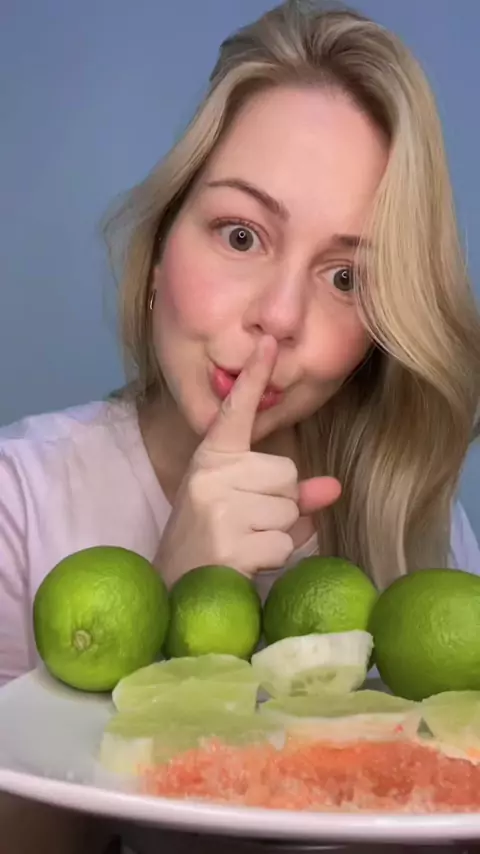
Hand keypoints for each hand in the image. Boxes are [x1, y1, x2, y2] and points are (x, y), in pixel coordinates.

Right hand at [155, 336, 340, 585]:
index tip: (268, 342)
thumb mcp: (242, 506)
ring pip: (288, 509)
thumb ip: (289, 494)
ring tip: (241, 542)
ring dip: (277, 533)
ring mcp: (219, 507)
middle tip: (244, 522)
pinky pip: (284, 543)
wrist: (175, 587)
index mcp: (211, 458)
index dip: (253, 377)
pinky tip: (243, 561)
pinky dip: (273, 558)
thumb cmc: (211, 538)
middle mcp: (211, 475)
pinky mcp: (230, 542)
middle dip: (279, 503)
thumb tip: (334, 488)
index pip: (235, 412)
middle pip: (286, 473)